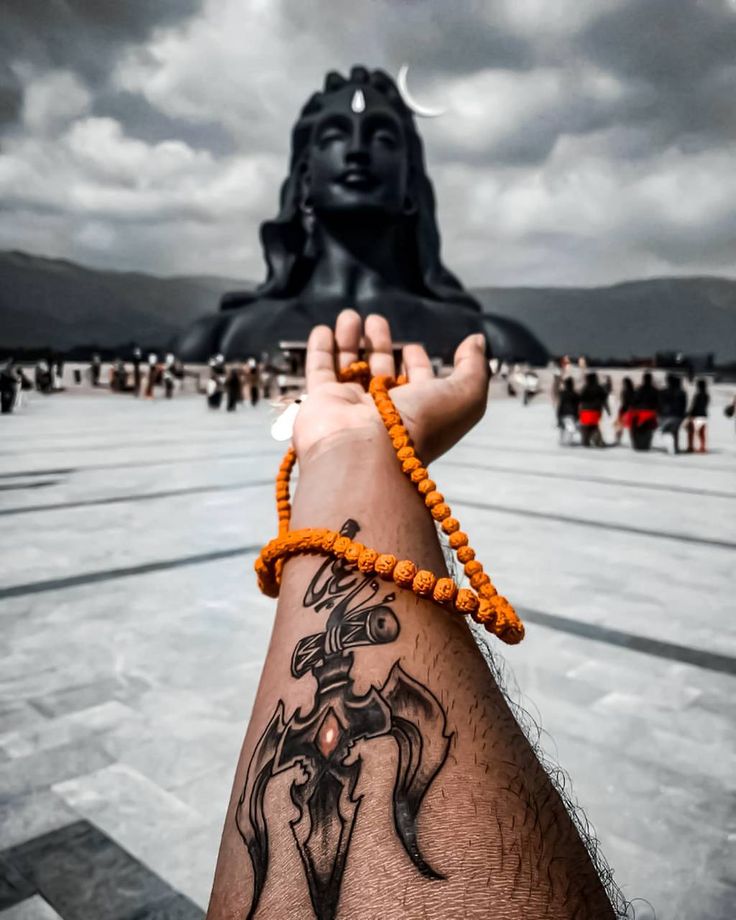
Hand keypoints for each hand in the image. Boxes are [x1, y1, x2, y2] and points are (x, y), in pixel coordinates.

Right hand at [293, 309, 488, 464]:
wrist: (366, 453)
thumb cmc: (419, 425)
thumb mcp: (464, 396)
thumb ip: (473, 367)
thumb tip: (476, 341)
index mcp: (416, 411)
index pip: (416, 383)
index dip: (417, 364)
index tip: (414, 347)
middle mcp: (381, 410)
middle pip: (380, 370)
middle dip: (380, 344)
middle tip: (376, 320)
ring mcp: (349, 406)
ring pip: (349, 367)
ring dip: (350, 340)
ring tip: (350, 315)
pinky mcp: (321, 401)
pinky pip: (319, 371)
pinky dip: (321, 350)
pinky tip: (323, 330)